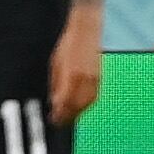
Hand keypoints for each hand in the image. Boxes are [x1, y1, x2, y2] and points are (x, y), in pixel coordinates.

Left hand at [48, 8, 103, 125]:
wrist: (86, 31)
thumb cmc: (68, 44)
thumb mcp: (55, 64)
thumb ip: (55, 85)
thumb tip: (54, 101)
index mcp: (71, 76)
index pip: (65, 103)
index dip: (59, 114)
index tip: (53, 120)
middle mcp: (85, 80)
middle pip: (77, 107)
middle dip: (67, 117)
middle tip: (59, 122)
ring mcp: (95, 80)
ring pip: (87, 104)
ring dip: (77, 113)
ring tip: (68, 117)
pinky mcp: (100, 78)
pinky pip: (93, 97)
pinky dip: (86, 105)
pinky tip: (80, 107)